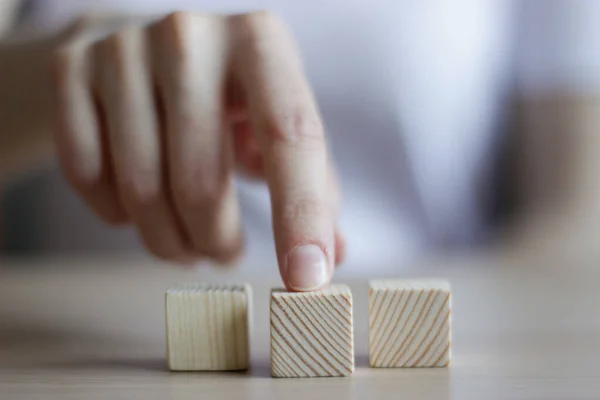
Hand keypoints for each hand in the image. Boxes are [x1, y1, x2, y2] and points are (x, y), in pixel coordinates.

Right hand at [53, 11, 343, 290]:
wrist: (143, 44)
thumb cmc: (226, 94)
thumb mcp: (276, 124)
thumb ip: (312, 184)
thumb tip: (330, 257)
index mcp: (259, 42)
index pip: (289, 136)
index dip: (300, 214)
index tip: (305, 280)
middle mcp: (190, 35)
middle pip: (200, 181)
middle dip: (216, 242)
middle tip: (225, 254)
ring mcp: (122, 48)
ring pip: (141, 188)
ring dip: (170, 241)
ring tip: (188, 242)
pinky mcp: (70, 68)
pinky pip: (87, 175)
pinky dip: (117, 214)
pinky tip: (138, 208)